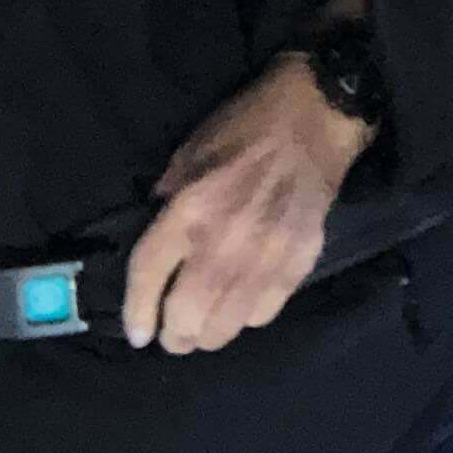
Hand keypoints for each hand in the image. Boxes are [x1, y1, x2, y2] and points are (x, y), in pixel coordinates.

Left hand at [123, 55, 371, 356]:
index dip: (137, 314)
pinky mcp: (299, 262)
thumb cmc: (246, 128)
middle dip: (174, 336)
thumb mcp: (188, 154)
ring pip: (226, 327)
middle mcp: (223, 243)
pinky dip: (248, 316)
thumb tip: (161, 242)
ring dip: (210, 333)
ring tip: (207, 326)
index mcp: (190, 210)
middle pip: (186, 317)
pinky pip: (264, 314)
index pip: (149, 278)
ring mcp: (265, 258)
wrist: (316, 116)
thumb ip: (168, 201)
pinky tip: (244, 302)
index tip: (138, 334)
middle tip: (173, 334)